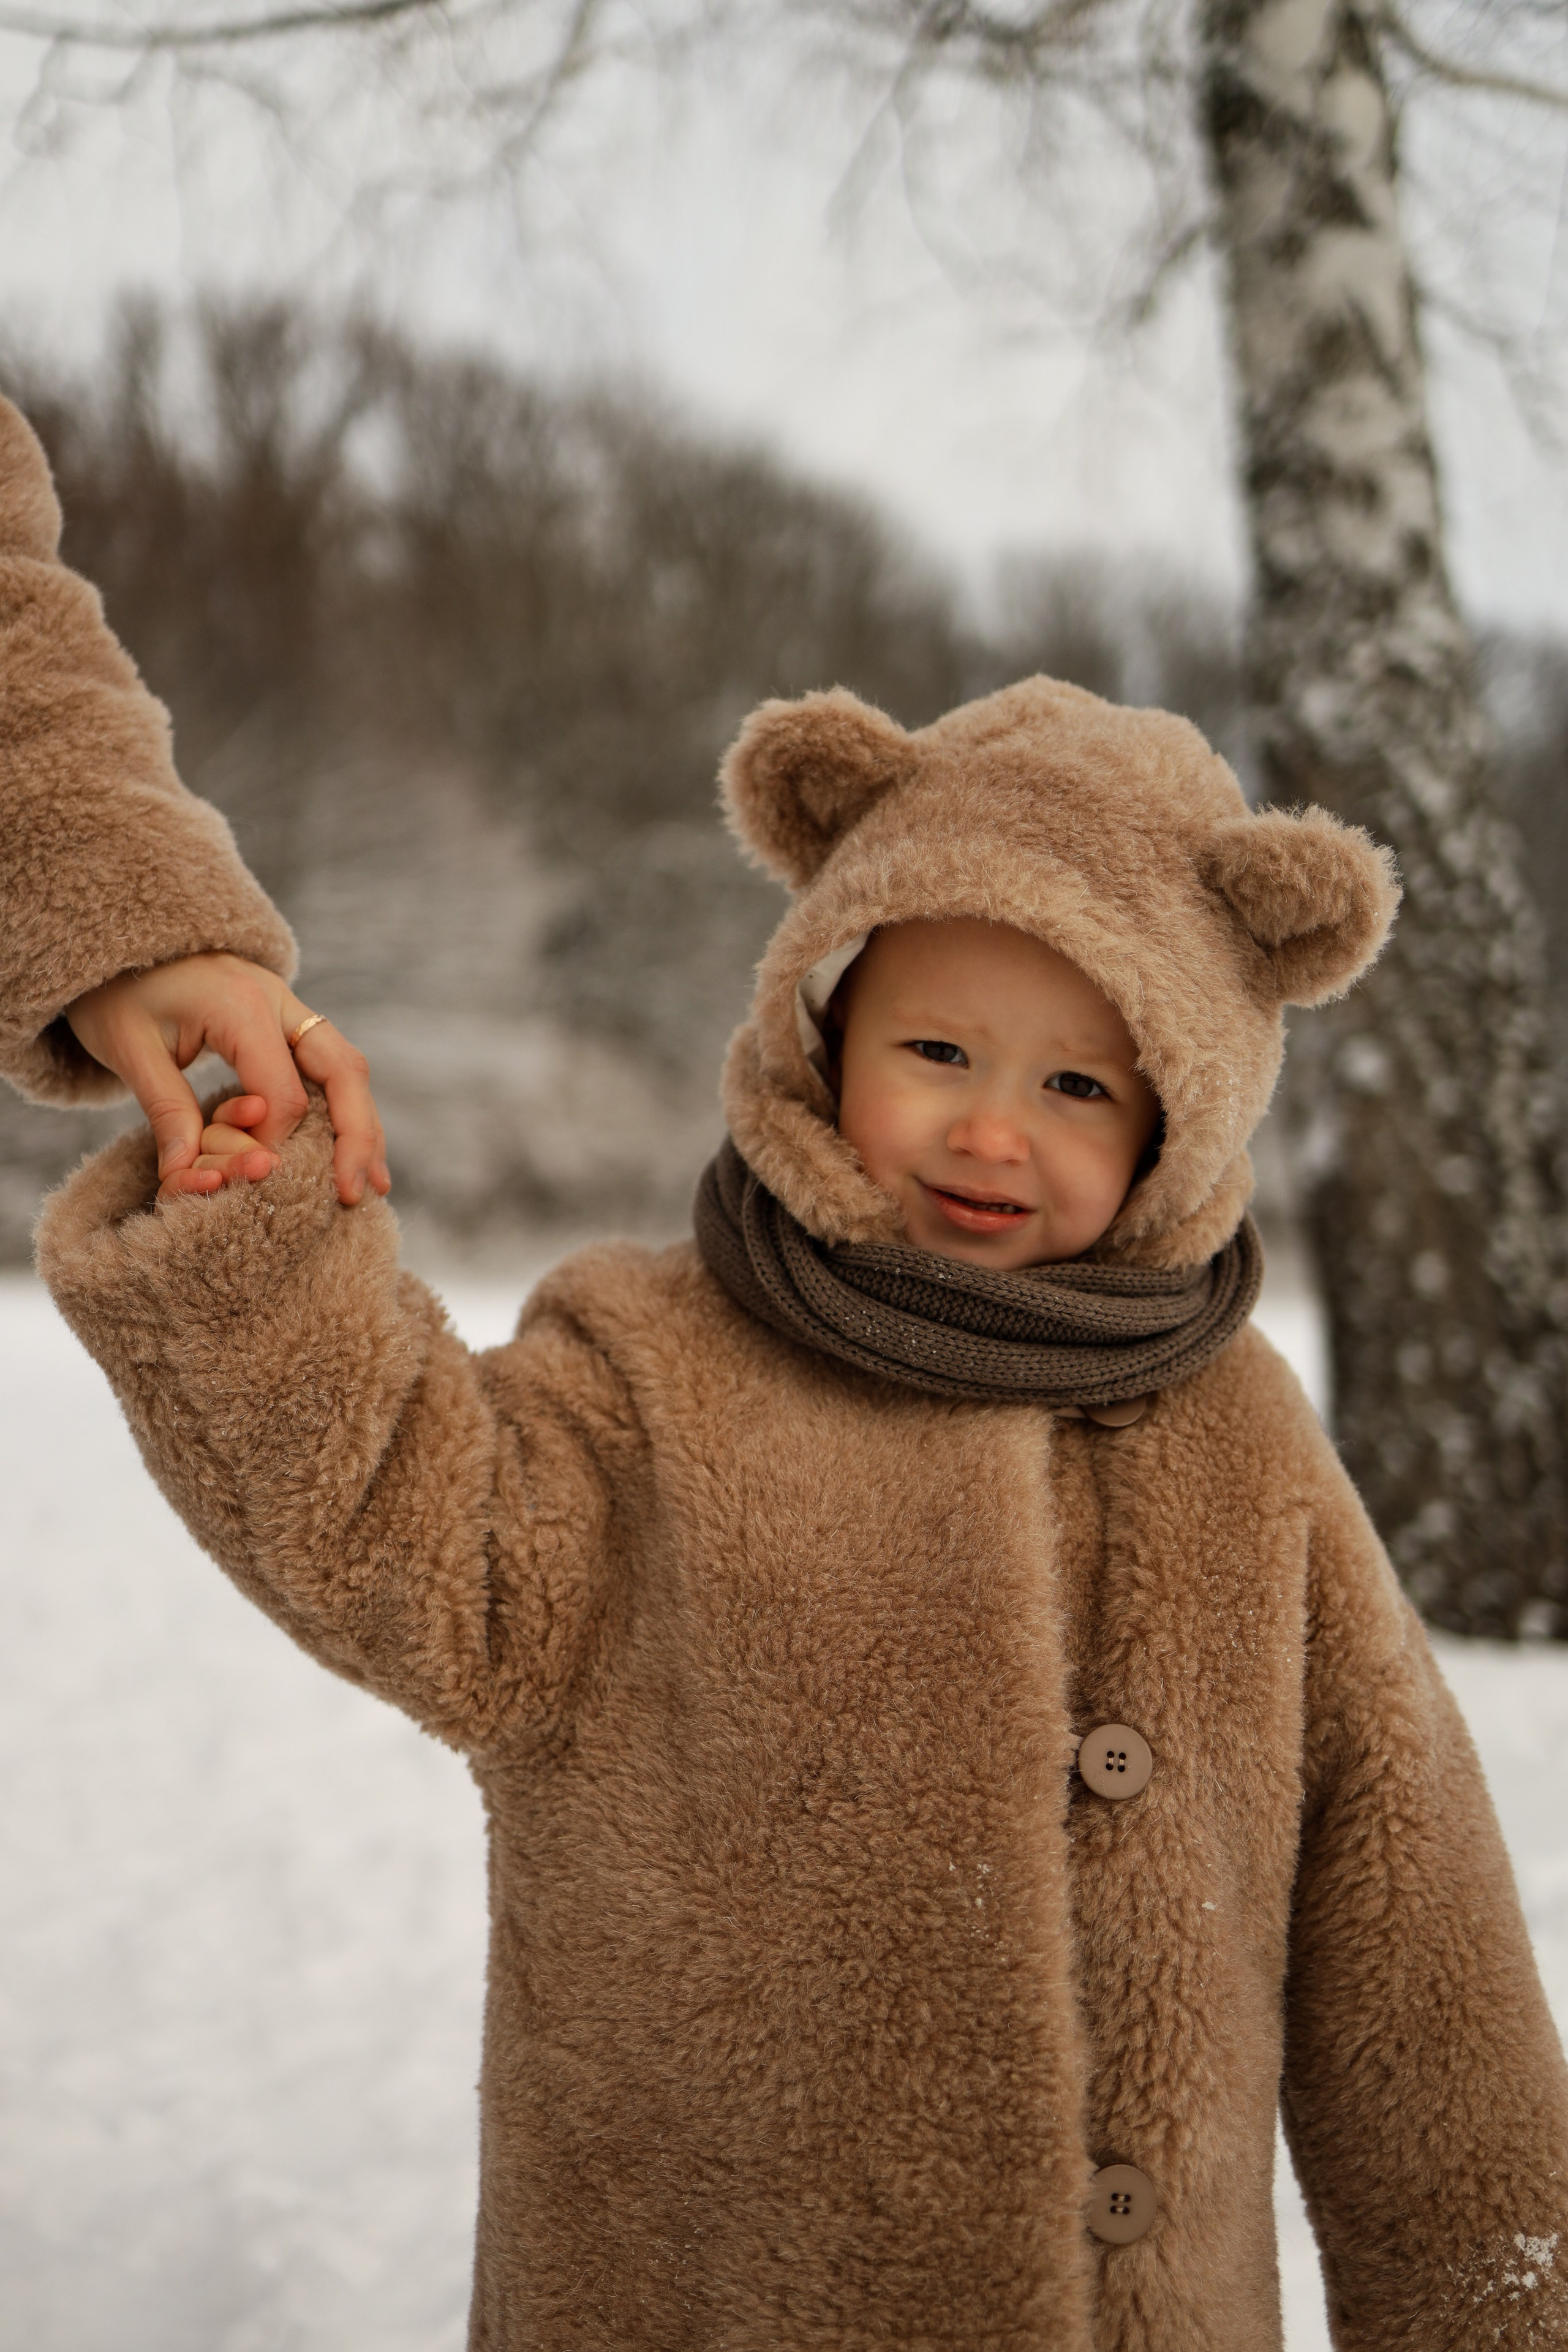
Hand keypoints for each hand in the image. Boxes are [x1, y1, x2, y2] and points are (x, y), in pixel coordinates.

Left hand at [64, 952, 389, 1207]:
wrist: (126, 943)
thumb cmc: (120, 995)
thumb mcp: (129, 1050)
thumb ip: (166, 1112)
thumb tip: (188, 1177)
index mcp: (241, 1005)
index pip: (282, 1094)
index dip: (271, 1145)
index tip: (247, 1177)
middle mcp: (281, 1000)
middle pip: (344, 1071)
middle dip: (356, 1137)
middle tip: (354, 1193)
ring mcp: (292, 1008)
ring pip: (349, 1069)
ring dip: (364, 1127)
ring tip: (374, 1184)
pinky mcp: (291, 1021)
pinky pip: (334, 1067)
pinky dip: (348, 1110)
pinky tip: (356, 1152)